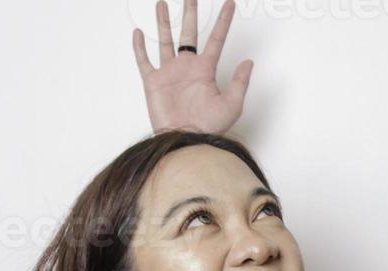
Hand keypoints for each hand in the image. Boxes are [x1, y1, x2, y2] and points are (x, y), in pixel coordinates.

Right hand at [134, 0, 251, 134]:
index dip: (223, 21)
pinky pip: (144, 61)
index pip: (216, 39)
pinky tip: (138, 33)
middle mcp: (187, 67)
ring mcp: (170, 73)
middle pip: (188, 33)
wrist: (186, 141)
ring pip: (165, 41)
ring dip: (163, 23)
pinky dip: (139, 48)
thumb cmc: (210, 128)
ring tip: (163, 4)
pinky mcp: (153, 82)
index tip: (230, 3)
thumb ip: (240, 83)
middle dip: (190, 13)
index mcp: (206, 70)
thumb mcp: (232, 105)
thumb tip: (249, 61)